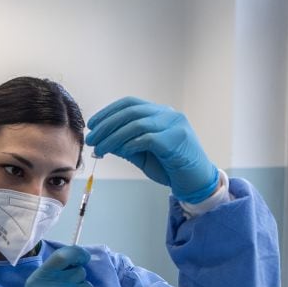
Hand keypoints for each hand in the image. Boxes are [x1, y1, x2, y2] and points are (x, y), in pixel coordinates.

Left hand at [86, 97, 218, 203]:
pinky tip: (120, 151)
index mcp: (160, 113)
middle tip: (91, 139)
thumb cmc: (170, 168)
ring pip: (136, 124)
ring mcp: (175, 125)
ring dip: (112, 138)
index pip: (130, 104)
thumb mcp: (143, 154)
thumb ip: (126, 145)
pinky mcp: (177, 140)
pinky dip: (131, 144)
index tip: (92, 125)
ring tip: (99, 150)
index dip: (108, 112)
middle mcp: (168, 115)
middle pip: (130, 112)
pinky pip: (149, 138)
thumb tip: (102, 140)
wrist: (196, 182)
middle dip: (106, 126)